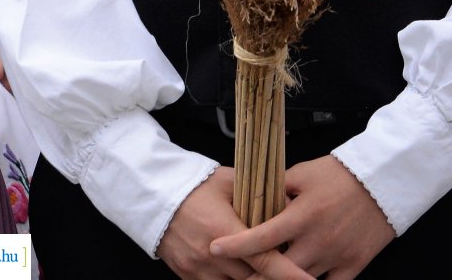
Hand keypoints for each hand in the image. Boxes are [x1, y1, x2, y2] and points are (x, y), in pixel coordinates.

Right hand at [158, 169, 308, 279]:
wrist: (155, 197)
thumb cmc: (199, 186)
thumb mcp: (233, 182)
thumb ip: (263, 194)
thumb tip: (294, 202)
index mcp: (225, 229)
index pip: (265, 259)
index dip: (289, 274)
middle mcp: (212, 256)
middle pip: (253, 279)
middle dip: (274, 276)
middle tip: (296, 269)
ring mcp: (198, 270)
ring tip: (269, 271)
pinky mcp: (188, 277)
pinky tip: (245, 273)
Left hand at [210, 155, 394, 279]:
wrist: (388, 178)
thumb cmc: (345, 173)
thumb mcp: (307, 172)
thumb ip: (278, 188)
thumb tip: (254, 199)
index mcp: (302, 215)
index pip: (260, 237)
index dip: (234, 246)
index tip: (213, 249)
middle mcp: (316, 240)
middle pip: (274, 272)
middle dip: (251, 277)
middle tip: (236, 275)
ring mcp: (336, 256)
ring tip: (264, 278)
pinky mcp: (354, 265)